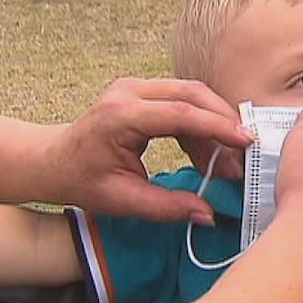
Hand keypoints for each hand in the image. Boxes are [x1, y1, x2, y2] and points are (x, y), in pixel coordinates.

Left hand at [37, 78, 253, 222]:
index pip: (181, 113)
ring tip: (229, 163)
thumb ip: (168, 207)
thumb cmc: (83, 181)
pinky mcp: (143, 92)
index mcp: (121, 115)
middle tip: (247, 151)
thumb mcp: (124, 201)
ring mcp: (136, 87)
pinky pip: (182, 102)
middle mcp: (130, 91)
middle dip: (224, 121)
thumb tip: (209, 215)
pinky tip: (209, 157)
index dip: (218, 127)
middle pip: (192, 94)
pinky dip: (200, 127)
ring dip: (215, 125)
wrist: (55, 160)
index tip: (247, 141)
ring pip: (191, 95)